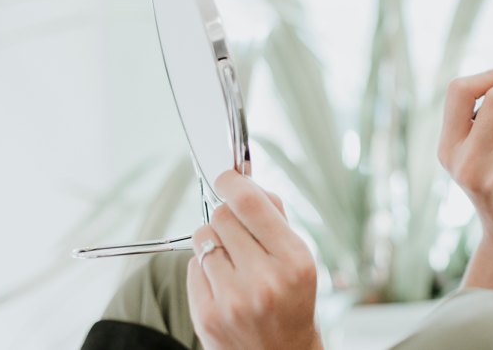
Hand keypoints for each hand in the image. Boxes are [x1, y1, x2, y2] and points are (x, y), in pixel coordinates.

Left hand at [186, 170, 322, 349]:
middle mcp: (264, 280)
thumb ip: (276, 220)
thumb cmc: (292, 303)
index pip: (251, 204)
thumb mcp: (300, 259)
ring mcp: (233, 299)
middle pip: (222, 216)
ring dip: (213, 242)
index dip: (233, 183)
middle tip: (237, 230)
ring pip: (202, 239)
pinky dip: (204, 269)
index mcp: (294, 260)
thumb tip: (247, 184)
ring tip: (231, 261)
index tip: (226, 176)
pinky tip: (222, 284)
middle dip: (226, 216)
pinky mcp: (207, 315)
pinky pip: (192, 267)